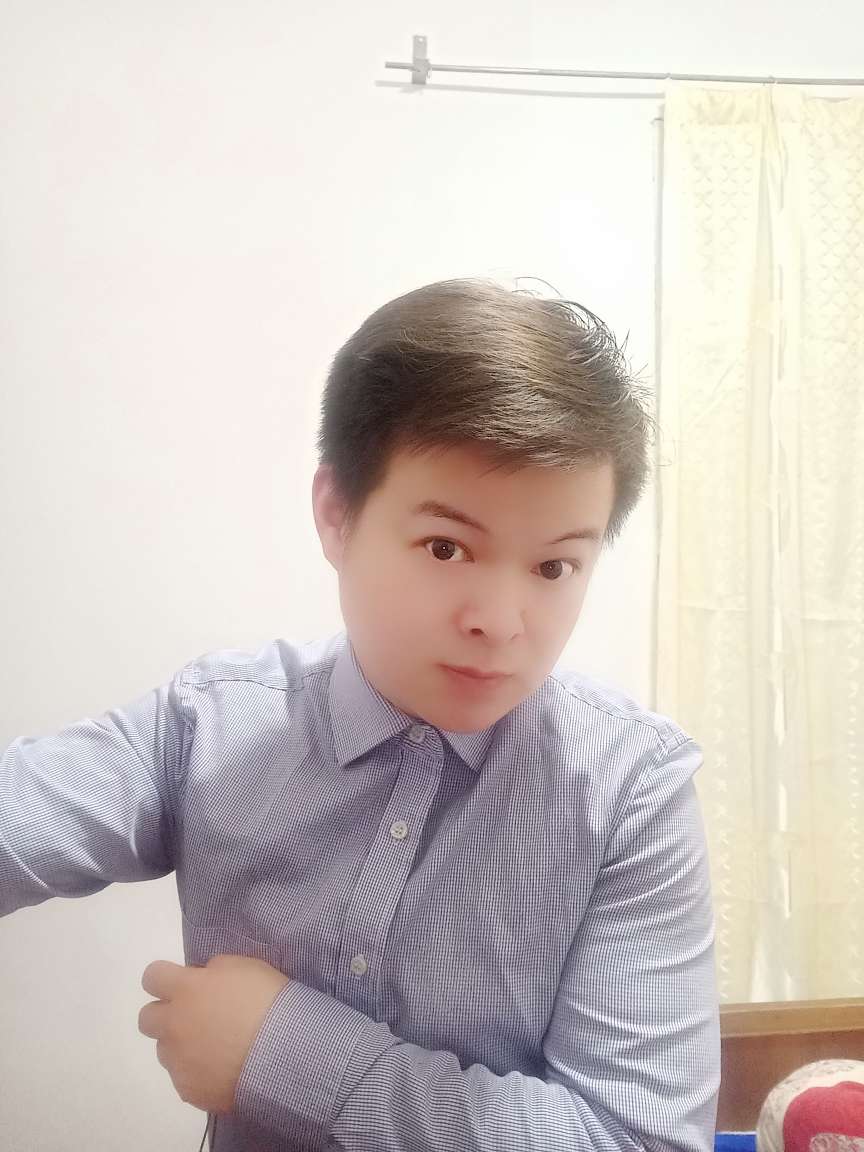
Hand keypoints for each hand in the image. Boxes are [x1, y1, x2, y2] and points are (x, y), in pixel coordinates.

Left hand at [138, 954, 289, 1112]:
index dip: (164, 978)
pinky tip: (221, 1068)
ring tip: (214, 1047)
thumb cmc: (266, 1000)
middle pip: (146, 1017)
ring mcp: (178, 1060)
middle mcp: (173, 1024)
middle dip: (164, 1014)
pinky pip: (182, 1077)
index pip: (152, 976)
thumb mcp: (243, 966)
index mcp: (185, 989)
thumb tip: (202, 979)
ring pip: (165, 1050)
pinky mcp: (188, 1089)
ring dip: (181, 1044)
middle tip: (193, 1016)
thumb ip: (213, 971)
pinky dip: (196, 1071)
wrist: (281, 1051)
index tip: (182, 982)